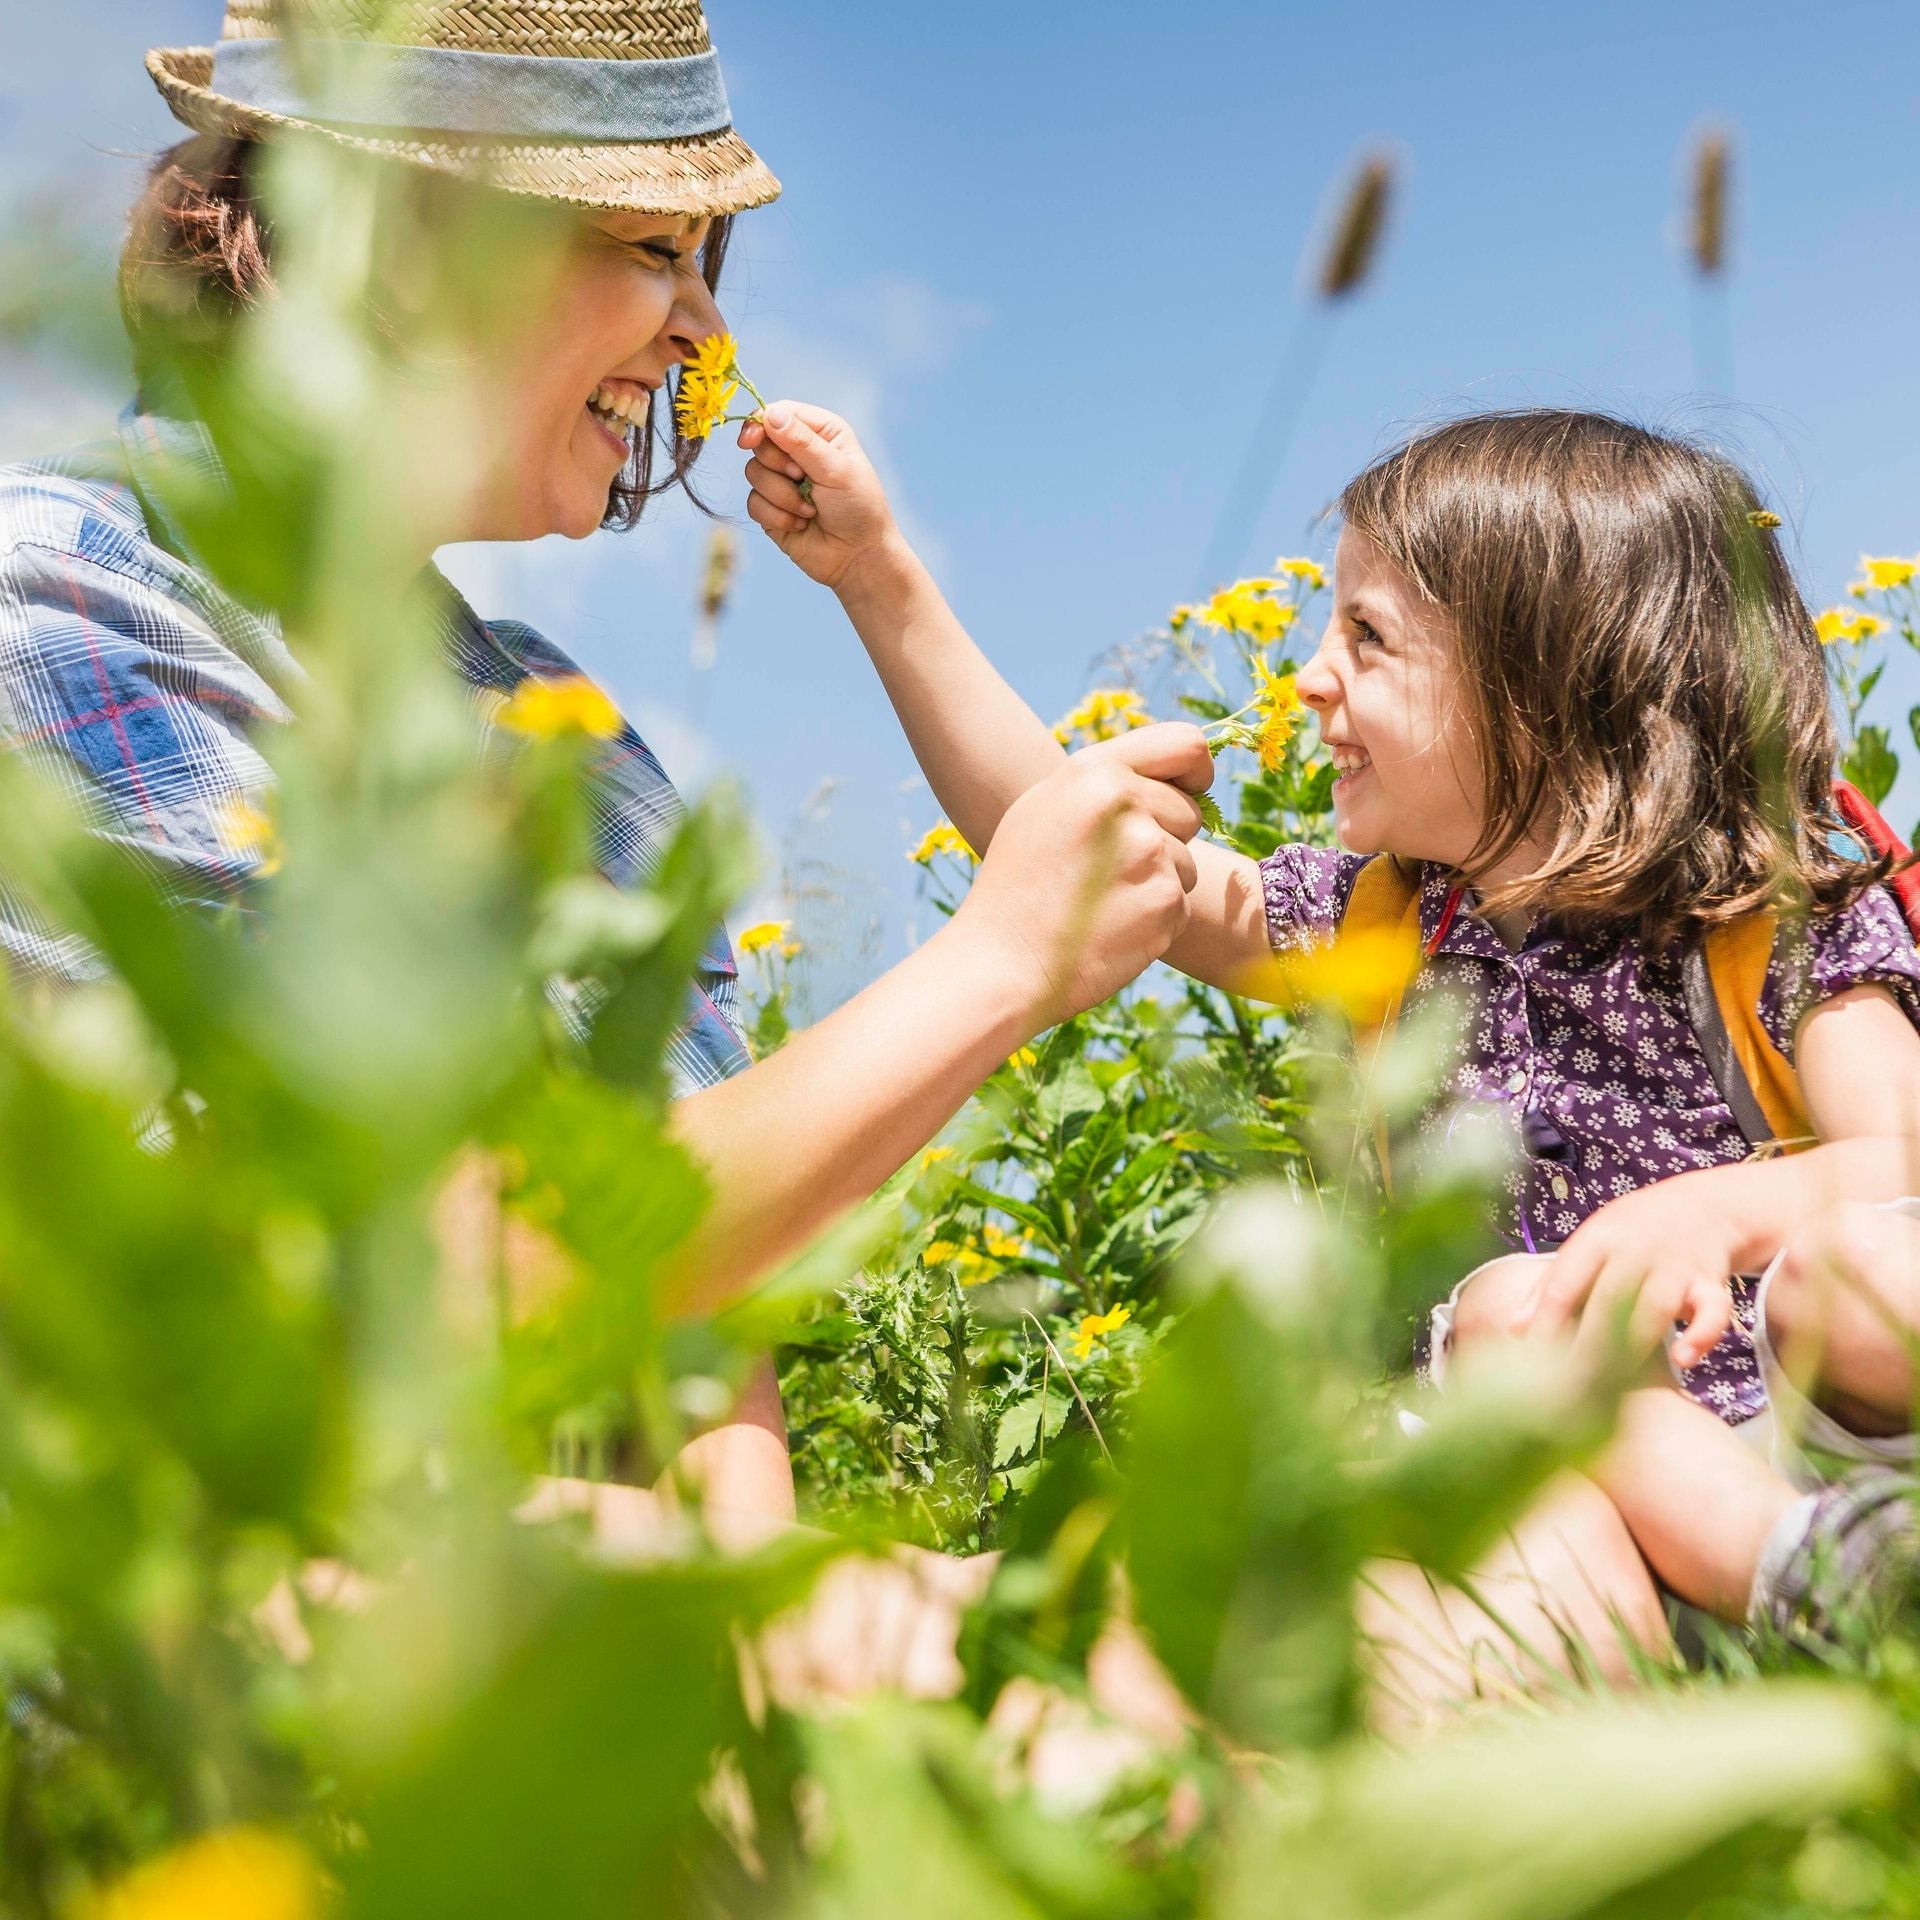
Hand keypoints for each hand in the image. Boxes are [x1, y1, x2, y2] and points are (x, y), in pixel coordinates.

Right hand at [740, 402, 900, 593]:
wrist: (859, 557)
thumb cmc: (859, 508)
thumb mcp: (836, 470)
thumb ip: (802, 442)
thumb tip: (769, 415)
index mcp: (820, 431)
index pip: (777, 413)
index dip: (759, 424)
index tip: (750, 441)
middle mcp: (798, 451)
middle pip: (759, 442)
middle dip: (778, 465)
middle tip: (802, 478)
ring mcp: (782, 480)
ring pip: (753, 473)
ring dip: (782, 496)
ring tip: (810, 511)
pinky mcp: (771, 508)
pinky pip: (753, 503)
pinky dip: (777, 516)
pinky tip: (801, 525)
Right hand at [952, 723, 1213, 1030]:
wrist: (1001, 963)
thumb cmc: (1018, 886)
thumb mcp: (1045, 808)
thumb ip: (1103, 782)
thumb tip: (1168, 777)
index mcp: (1094, 771)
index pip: (1187, 744)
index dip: (1197, 772)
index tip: (1189, 794)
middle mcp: (1125, 803)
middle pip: (1190, 813)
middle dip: (1167, 840)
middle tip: (1111, 870)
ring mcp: (1149, 853)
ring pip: (1187, 864)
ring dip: (1158, 885)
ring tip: (1100, 903)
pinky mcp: (1164, 902)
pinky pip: (1180, 905)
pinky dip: (1154, 922)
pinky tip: (1109, 929)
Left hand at [1523, 1165, 1758, 1370]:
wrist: (1701, 1205)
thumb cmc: (1629, 1232)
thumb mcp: (1588, 1244)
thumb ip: (1553, 1284)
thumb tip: (1515, 1328)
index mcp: (1596, 1240)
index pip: (1565, 1283)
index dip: (1546, 1323)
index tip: (1530, 1361)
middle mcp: (1636, 1250)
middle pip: (1609, 1299)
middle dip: (1587, 1344)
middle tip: (1569, 1386)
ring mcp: (1676, 1265)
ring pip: (1656, 1307)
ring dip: (1635, 1345)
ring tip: (1613, 1386)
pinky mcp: (1711, 1282)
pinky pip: (1713, 1310)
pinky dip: (1702, 1334)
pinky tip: (1684, 1359)